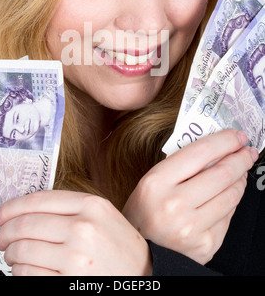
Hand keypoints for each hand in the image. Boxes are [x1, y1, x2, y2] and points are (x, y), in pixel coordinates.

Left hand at [0, 190, 151, 275]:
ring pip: (22, 251)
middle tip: (1, 238)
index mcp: (92, 206)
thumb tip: (25, 211)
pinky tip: (26, 270)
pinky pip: (27, 274)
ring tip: (14, 257)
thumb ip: (71, 208)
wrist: (142, 279)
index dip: (11, 207)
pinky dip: (19, 272)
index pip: (38, 200)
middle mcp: (83, 228)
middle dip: (5, 233)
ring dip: (11, 255)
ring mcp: (75, 257)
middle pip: (25, 225)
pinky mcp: (68, 283)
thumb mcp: (104, 217)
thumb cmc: (121, 249)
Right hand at [123, 130, 257, 264]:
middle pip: (222, 174)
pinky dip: (232, 201)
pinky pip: (228, 216)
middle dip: (240, 159)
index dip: (225, 141)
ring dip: (240, 179)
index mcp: (156, 182)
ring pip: (230, 195)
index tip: (237, 136)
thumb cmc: (146, 211)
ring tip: (241, 171)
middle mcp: (174, 205)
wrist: (140, 251)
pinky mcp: (205, 245)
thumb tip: (219, 149)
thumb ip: (182, 165)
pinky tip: (229, 194)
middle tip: (247, 151)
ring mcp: (191, 228)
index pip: (200, 152)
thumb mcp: (153, 181)